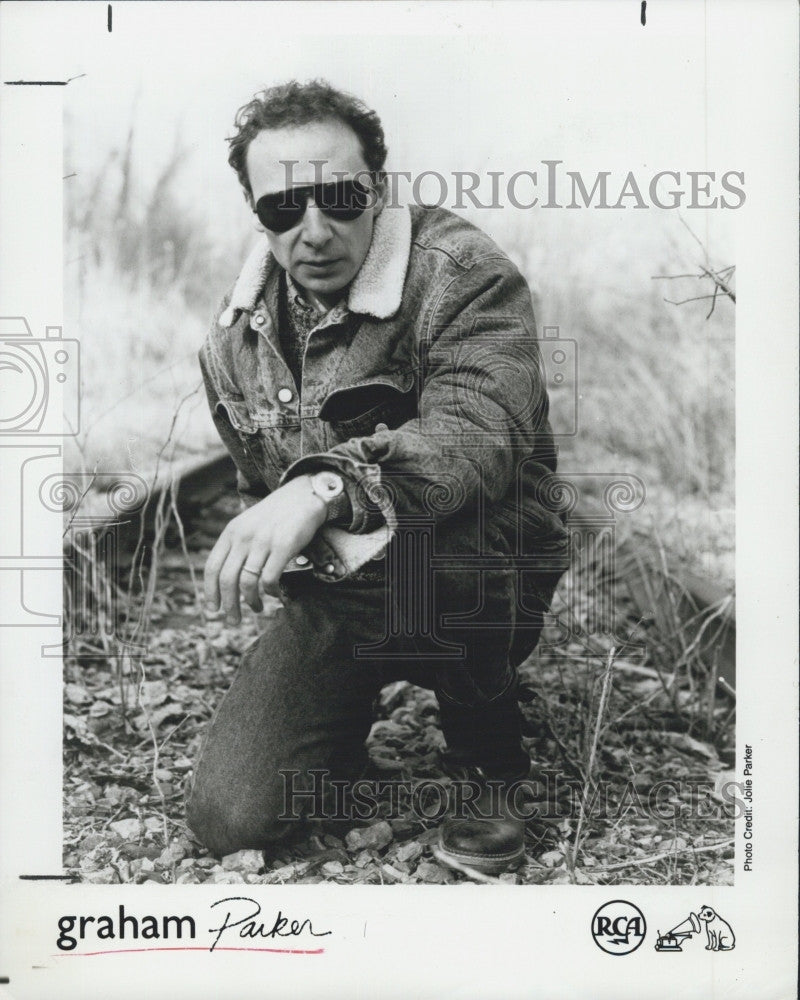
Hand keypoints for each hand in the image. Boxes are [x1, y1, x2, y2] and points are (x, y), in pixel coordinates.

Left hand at [203, 475, 326, 623]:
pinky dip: (270, 592)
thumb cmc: (277, 515)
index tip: (214, 609)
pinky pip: (270, 578)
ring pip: (247, 582)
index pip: (212, 567)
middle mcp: (244, 537)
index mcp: (231, 532)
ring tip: (256, 609)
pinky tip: (274, 594)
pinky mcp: (283, 546)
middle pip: (227, 579)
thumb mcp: (248, 524)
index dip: (210, 592)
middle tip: (233, 621)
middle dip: (228, 605)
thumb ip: (236, 545)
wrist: (304, 495)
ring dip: (250, 602)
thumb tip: (226, 579)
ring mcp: (263, 541)